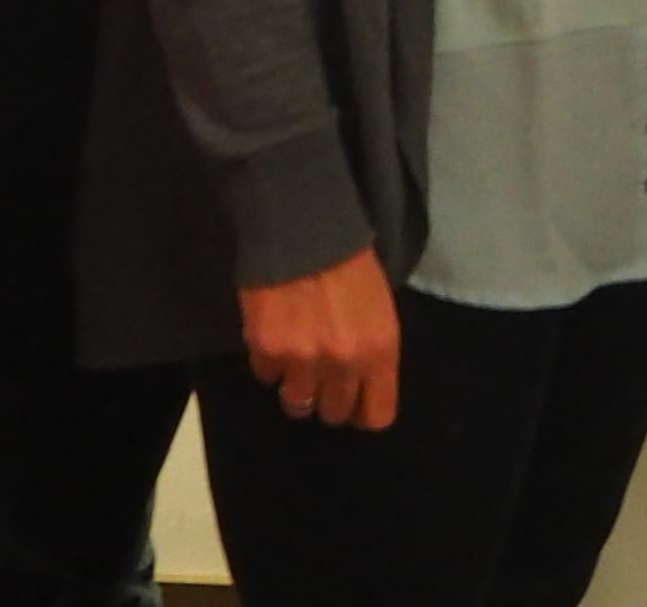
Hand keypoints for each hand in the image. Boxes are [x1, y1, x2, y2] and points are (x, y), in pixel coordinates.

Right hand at [238, 247, 401, 429]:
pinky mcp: (267, 350)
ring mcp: (303, 361)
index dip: (362, 412)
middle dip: (327, 398)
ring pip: (297, 402)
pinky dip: (269, 362)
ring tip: (295, 356)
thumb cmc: (350, 264)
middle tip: (320, 374)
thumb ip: (374, 353)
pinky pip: (266, 376)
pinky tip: (276, 334)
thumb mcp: (380, 310)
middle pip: (333, 413)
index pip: (377, 416)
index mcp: (380, 352)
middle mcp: (344, 364)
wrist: (303, 230)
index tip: (353, 403)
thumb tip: (360, 387)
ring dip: (296, 384)